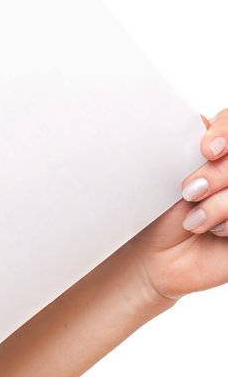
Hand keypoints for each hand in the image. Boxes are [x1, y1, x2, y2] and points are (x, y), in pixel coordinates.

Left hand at [125, 110, 227, 305]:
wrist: (156, 256)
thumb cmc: (159, 210)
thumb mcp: (167, 170)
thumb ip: (183, 141)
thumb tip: (196, 121)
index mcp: (219, 145)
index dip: (226, 132)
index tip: (207, 150)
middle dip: (218, 173)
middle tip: (190, 191)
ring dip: (220, 204)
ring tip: (194, 221)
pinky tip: (215, 232)